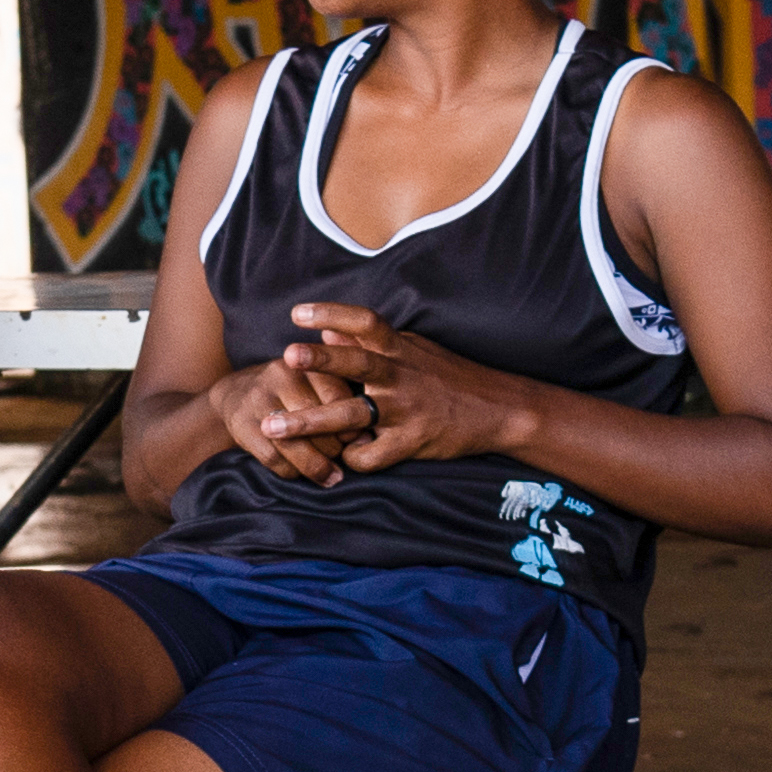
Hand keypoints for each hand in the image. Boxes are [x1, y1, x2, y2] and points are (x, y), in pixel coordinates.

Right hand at [208, 343, 378, 484]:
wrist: (235, 393)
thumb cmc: (291, 395)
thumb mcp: (317, 386)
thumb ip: (343, 404)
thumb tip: (367, 440)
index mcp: (308, 364)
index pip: (339, 400)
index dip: (350, 426)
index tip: (352, 439)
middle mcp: (283, 376)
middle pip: (317, 423)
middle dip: (333, 448)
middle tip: (338, 458)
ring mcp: (259, 400)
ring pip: (295, 443)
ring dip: (316, 467)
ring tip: (329, 477)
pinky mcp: (242, 424)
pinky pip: (273, 457)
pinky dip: (290, 471)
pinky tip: (297, 472)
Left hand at [284, 305, 534, 472]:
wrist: (499, 410)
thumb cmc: (448, 377)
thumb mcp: (413, 350)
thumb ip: (370, 342)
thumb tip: (326, 329)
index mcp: (399, 349)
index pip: (365, 322)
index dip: (332, 314)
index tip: (298, 313)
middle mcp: (400, 376)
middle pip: (356, 362)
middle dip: (320, 360)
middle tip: (286, 357)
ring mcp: (405, 410)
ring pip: (350, 415)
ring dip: (308, 422)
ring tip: (272, 427)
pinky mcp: (412, 442)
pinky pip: (370, 455)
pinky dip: (350, 457)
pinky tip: (341, 458)